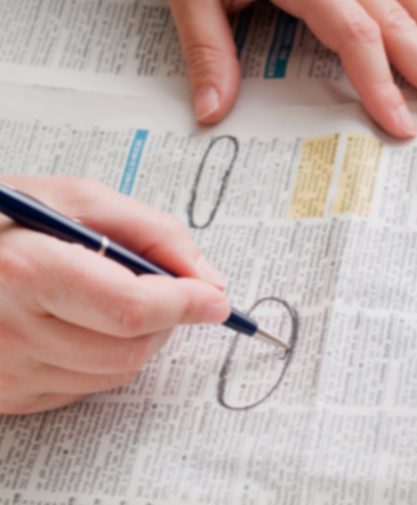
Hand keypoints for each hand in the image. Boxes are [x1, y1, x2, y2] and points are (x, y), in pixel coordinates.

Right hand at [0, 177, 229, 413]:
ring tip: (115, 298)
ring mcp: (5, 372)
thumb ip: (150, 231)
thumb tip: (208, 279)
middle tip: (168, 290)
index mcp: (27, 270)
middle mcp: (11, 330)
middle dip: (168, 320)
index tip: (215, 298)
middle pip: (130, 348)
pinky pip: (85, 388)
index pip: (132, 307)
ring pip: (115, 373)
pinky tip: (82, 323)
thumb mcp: (73, 199)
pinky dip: (105, 357)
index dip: (185, 304)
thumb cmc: (1, 223)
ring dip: (140, 338)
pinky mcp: (6, 396)